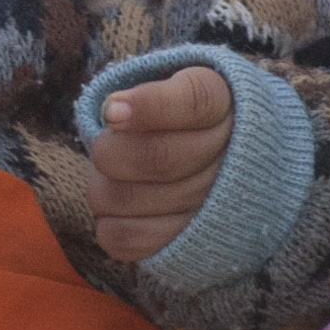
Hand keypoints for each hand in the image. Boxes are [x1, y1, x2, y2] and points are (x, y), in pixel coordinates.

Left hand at [88, 63, 235, 264]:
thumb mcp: (173, 86)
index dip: (147, 107)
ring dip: (102, 186)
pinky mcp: (184, 243)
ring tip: (113, 176)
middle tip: (103, 142)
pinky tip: (117, 207)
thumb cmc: (176, 117)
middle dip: (110, 149)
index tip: (111, 111)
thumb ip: (146, 94)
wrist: (215, 159)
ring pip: (130, 198)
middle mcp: (226, 159)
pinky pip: (127, 238)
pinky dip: (108, 223)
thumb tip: (111, 112)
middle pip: (157, 158)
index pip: (193, 103)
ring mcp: (209, 206)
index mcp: (223, 104)